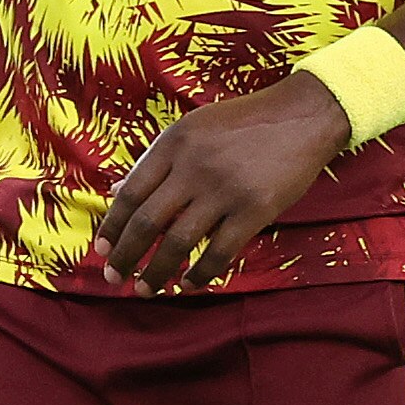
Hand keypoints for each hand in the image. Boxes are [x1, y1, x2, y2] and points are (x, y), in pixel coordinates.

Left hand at [95, 76, 352, 290]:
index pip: (131, 192)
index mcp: (174, 144)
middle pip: (147, 222)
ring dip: (156, 272)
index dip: (112, 225)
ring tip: (144, 289)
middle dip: (125, 255)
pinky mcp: (255, 210)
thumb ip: (155, 161)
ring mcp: (225, 190)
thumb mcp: (192, 128)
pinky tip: (187, 284)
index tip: (101, 248)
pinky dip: (200, 273)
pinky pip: (220, 252)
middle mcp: (194, 167)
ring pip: (178, 242)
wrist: (303, 115)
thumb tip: (116, 191)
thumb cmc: (243, 123)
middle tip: (113, 276)